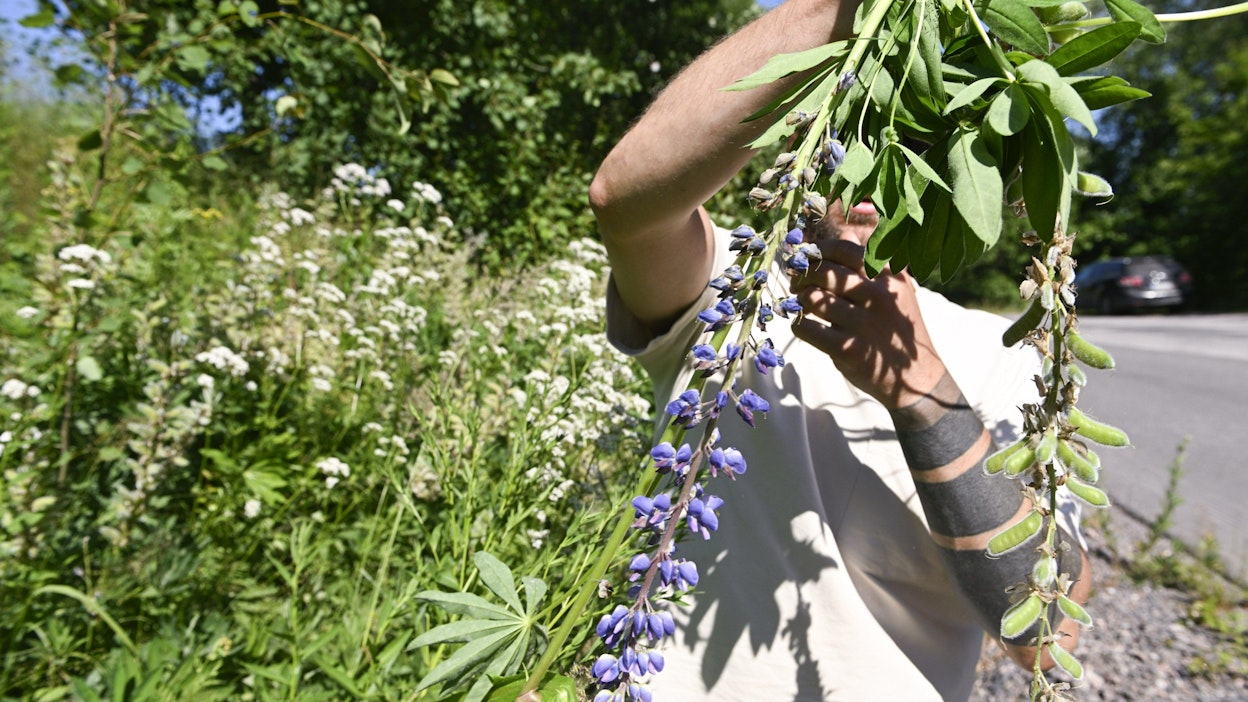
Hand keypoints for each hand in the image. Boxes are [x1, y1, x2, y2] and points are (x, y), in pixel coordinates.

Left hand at [788, 230, 947, 409]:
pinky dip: (799, 323)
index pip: (845, 249)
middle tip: (797, 281)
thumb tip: (845, 233)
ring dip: (800, 299)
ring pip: (813, 298)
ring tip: (803, 303)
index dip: (818, 250)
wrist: (916, 376)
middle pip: (824, 272)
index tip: (806, 255)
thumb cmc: (896, 326)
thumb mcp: (896, 290)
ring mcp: (864, 324)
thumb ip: (871, 262)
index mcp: (890, 277)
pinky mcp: (848, 350)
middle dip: (803, 274)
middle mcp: (879, 297)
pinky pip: (807, 328)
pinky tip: (805, 324)